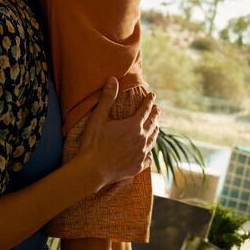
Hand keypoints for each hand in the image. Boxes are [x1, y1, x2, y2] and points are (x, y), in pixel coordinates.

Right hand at [73, 78, 158, 192]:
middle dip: (155, 115)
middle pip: (152, 124)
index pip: (145, 109)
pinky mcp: (138, 166)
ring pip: (153, 140)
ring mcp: (141, 154)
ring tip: (156, 127)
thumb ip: (107, 98)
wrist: (92, 170)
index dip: (149, 101)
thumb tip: (113, 79)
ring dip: (155, 131)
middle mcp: (141, 139)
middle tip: (157, 109)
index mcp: (133, 125)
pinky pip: (148, 157)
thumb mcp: (98, 118)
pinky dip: (149, 152)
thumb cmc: (93, 143)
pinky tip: (148, 153)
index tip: (152, 95)